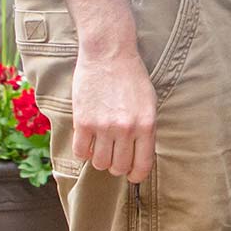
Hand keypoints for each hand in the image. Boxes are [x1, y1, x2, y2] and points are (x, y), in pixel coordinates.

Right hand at [71, 44, 157, 181]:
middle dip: (117, 166)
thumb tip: (139, 155)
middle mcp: (126, 129)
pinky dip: (84, 151)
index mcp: (146, 125)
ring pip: (99, 163)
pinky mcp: (82, 122)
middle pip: (118, 167)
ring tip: (101, 146)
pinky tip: (87, 140)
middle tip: (114, 156)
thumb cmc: (131, 77)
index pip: (142, 165)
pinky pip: (81, 152)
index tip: (131, 176)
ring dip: (99, 159)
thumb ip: (145, 130)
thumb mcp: (149, 104)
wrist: (109, 54)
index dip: (136, 176)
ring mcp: (103, 126)